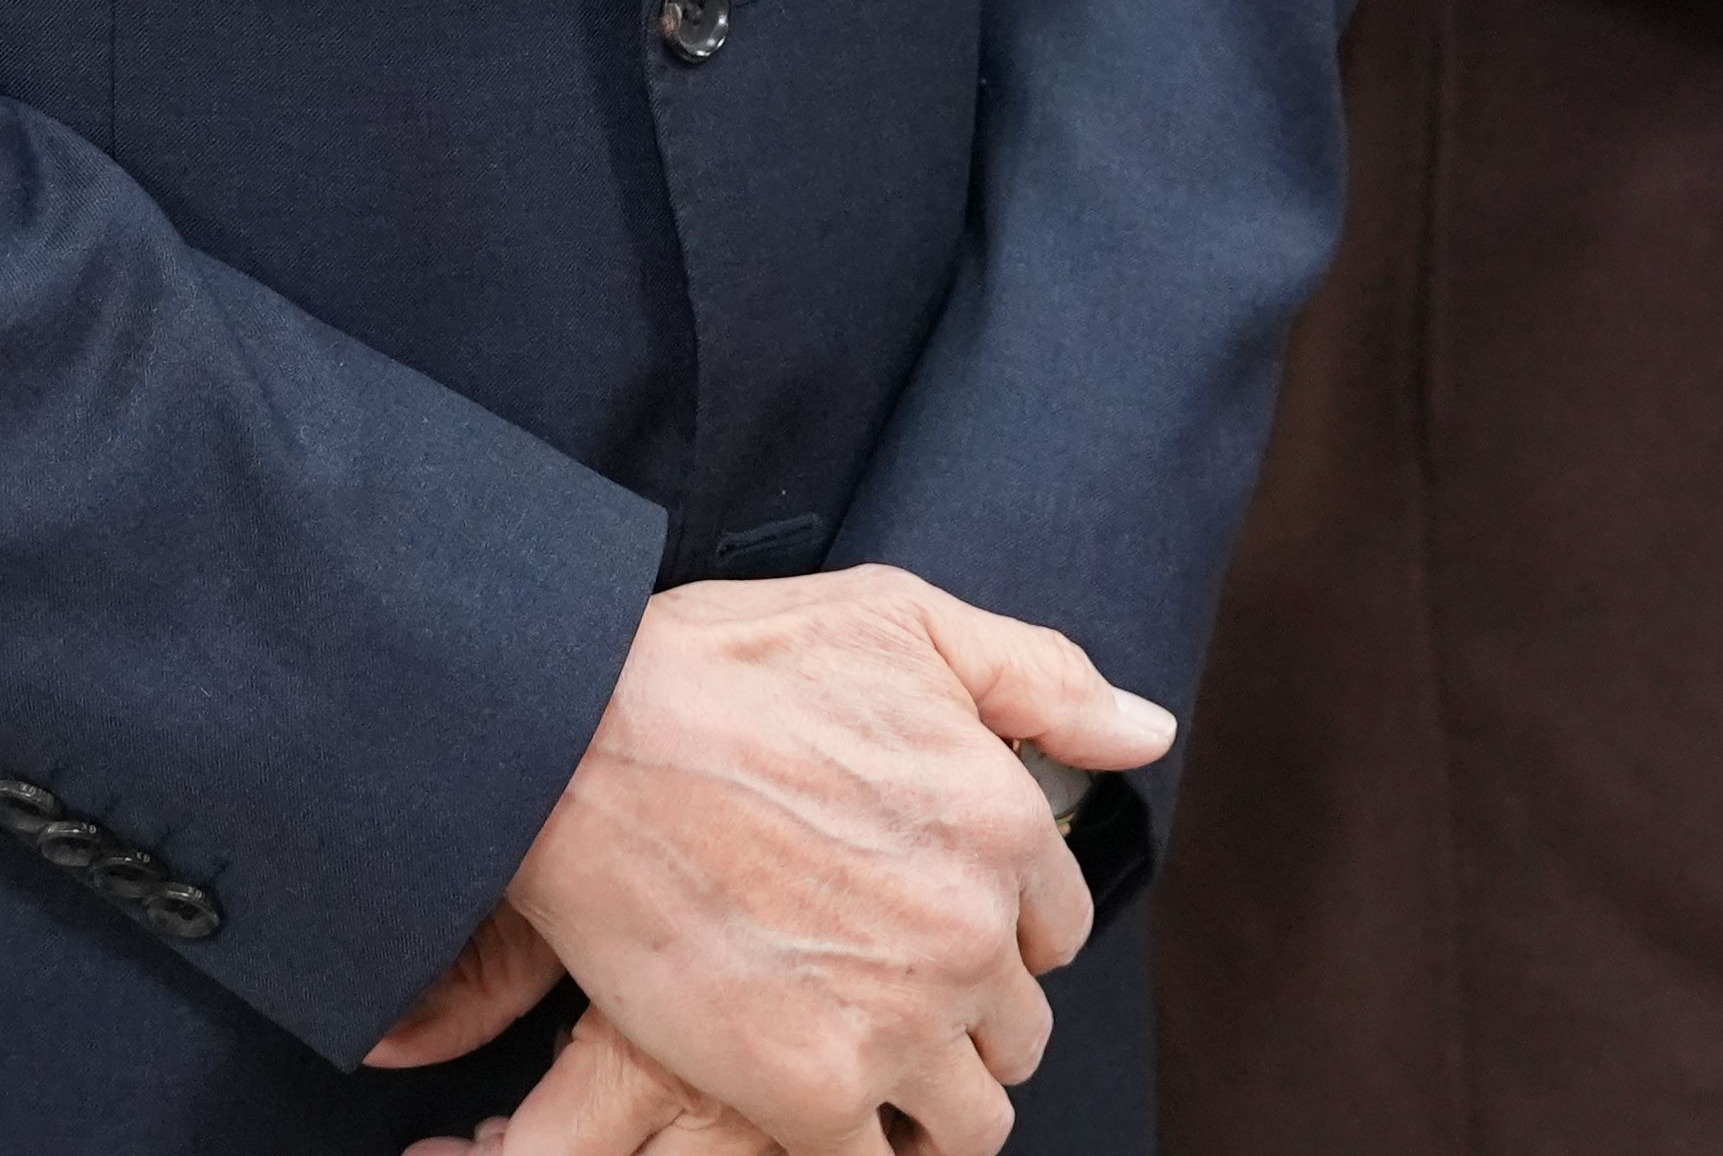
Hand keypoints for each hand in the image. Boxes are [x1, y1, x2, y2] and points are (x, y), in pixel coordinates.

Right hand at [372, 569, 1164, 1155]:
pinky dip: (861, 1149)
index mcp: (1004, 821)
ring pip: (969, 1119)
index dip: (996, 925)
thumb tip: (1148, 733)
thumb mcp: (900, 619)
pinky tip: (808, 1104)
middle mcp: (972, 930)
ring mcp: (898, 1019)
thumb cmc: (725, 666)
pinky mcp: (810, 1090)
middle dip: (965, 1018)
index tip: (928, 917)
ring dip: (925, 1099)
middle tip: (881, 990)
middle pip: (1019, 1031)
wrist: (574, 740)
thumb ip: (1042, 679)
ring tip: (854, 1061)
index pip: (1058, 926)